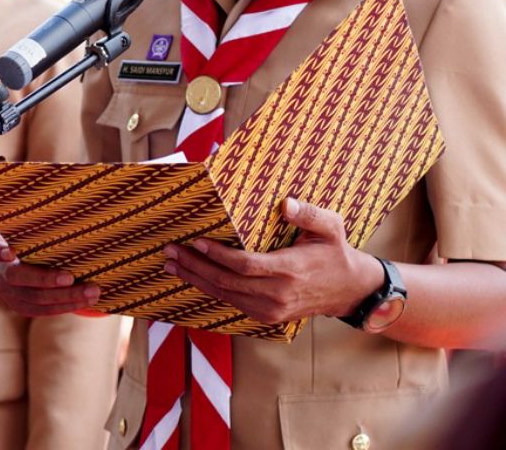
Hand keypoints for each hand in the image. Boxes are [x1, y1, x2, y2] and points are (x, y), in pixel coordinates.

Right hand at [0, 232, 99, 316]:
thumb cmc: (36, 234)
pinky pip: (42, 311)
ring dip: (65, 297)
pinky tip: (85, 301)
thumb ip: (40, 227)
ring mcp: (6, 291)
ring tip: (92, 291)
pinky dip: (65, 306)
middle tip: (70, 278)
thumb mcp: (31, 227)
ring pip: (34, 298)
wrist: (34, 254)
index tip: (10, 253)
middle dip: (45, 279)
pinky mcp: (19, 306)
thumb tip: (73, 219)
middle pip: (17, 277)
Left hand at [162, 197, 384, 324]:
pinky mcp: (267, 316)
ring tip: (171, 264)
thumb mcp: (331, 227)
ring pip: (225, 295)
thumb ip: (309, 214)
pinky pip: (232, 302)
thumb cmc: (335, 252)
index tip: (196, 241)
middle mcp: (278, 294)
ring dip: (195, 279)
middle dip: (195, 266)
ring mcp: (271, 310)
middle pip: (226, 282)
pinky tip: (193, 276)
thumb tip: (285, 203)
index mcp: (290, 271)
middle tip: (170, 251)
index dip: (217, 255)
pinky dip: (209, 289)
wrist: (349, 290)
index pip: (245, 265)